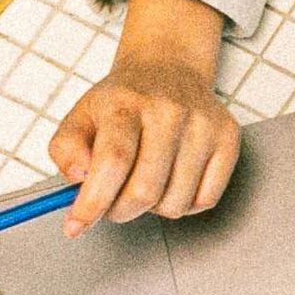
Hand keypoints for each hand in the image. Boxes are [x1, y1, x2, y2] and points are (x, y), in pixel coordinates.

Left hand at [50, 0, 238, 234]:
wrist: (169, 69)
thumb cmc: (122, 102)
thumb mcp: (80, 116)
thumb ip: (66, 149)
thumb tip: (79, 179)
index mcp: (126, 103)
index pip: (112, 161)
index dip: (93, 202)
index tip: (76, 225)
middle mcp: (170, 110)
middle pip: (144, 190)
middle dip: (119, 211)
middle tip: (111, 203)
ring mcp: (204, 125)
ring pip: (175, 203)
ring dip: (152, 208)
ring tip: (144, 182)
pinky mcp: (228, 139)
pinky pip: (204, 200)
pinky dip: (182, 203)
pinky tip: (171, 180)